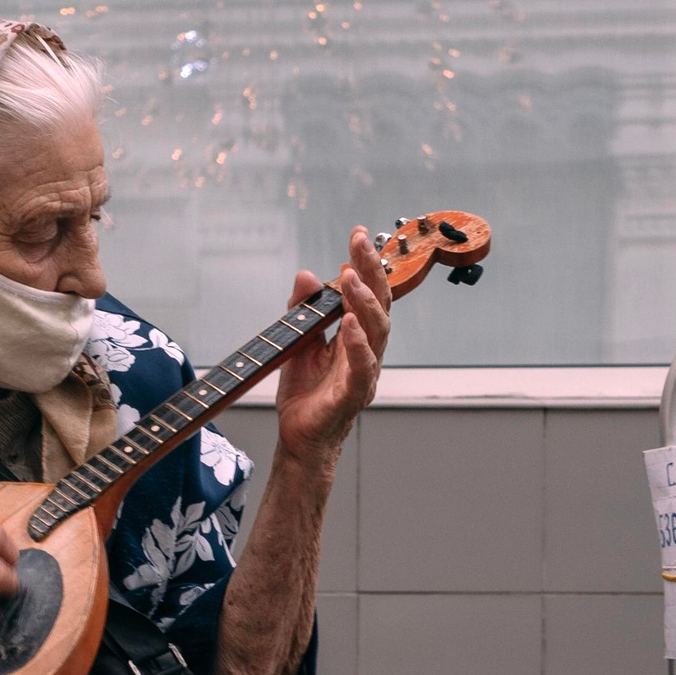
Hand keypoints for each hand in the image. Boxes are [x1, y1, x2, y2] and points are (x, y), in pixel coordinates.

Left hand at [273, 223, 390, 467]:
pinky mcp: (352, 396)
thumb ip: (302, 308)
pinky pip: (363, 368)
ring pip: (377, 332)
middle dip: (371, 271)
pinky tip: (348, 323)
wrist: (299, 440)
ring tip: (350, 278)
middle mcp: (367, 351)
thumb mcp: (297, 341)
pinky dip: (357, 344)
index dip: (365, 263)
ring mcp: (363, 373)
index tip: (358, 234)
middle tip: (359, 244)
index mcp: (355, 336)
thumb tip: (306, 274)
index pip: (366, 293)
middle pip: (379, 305)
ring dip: (364, 302)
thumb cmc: (305, 395)